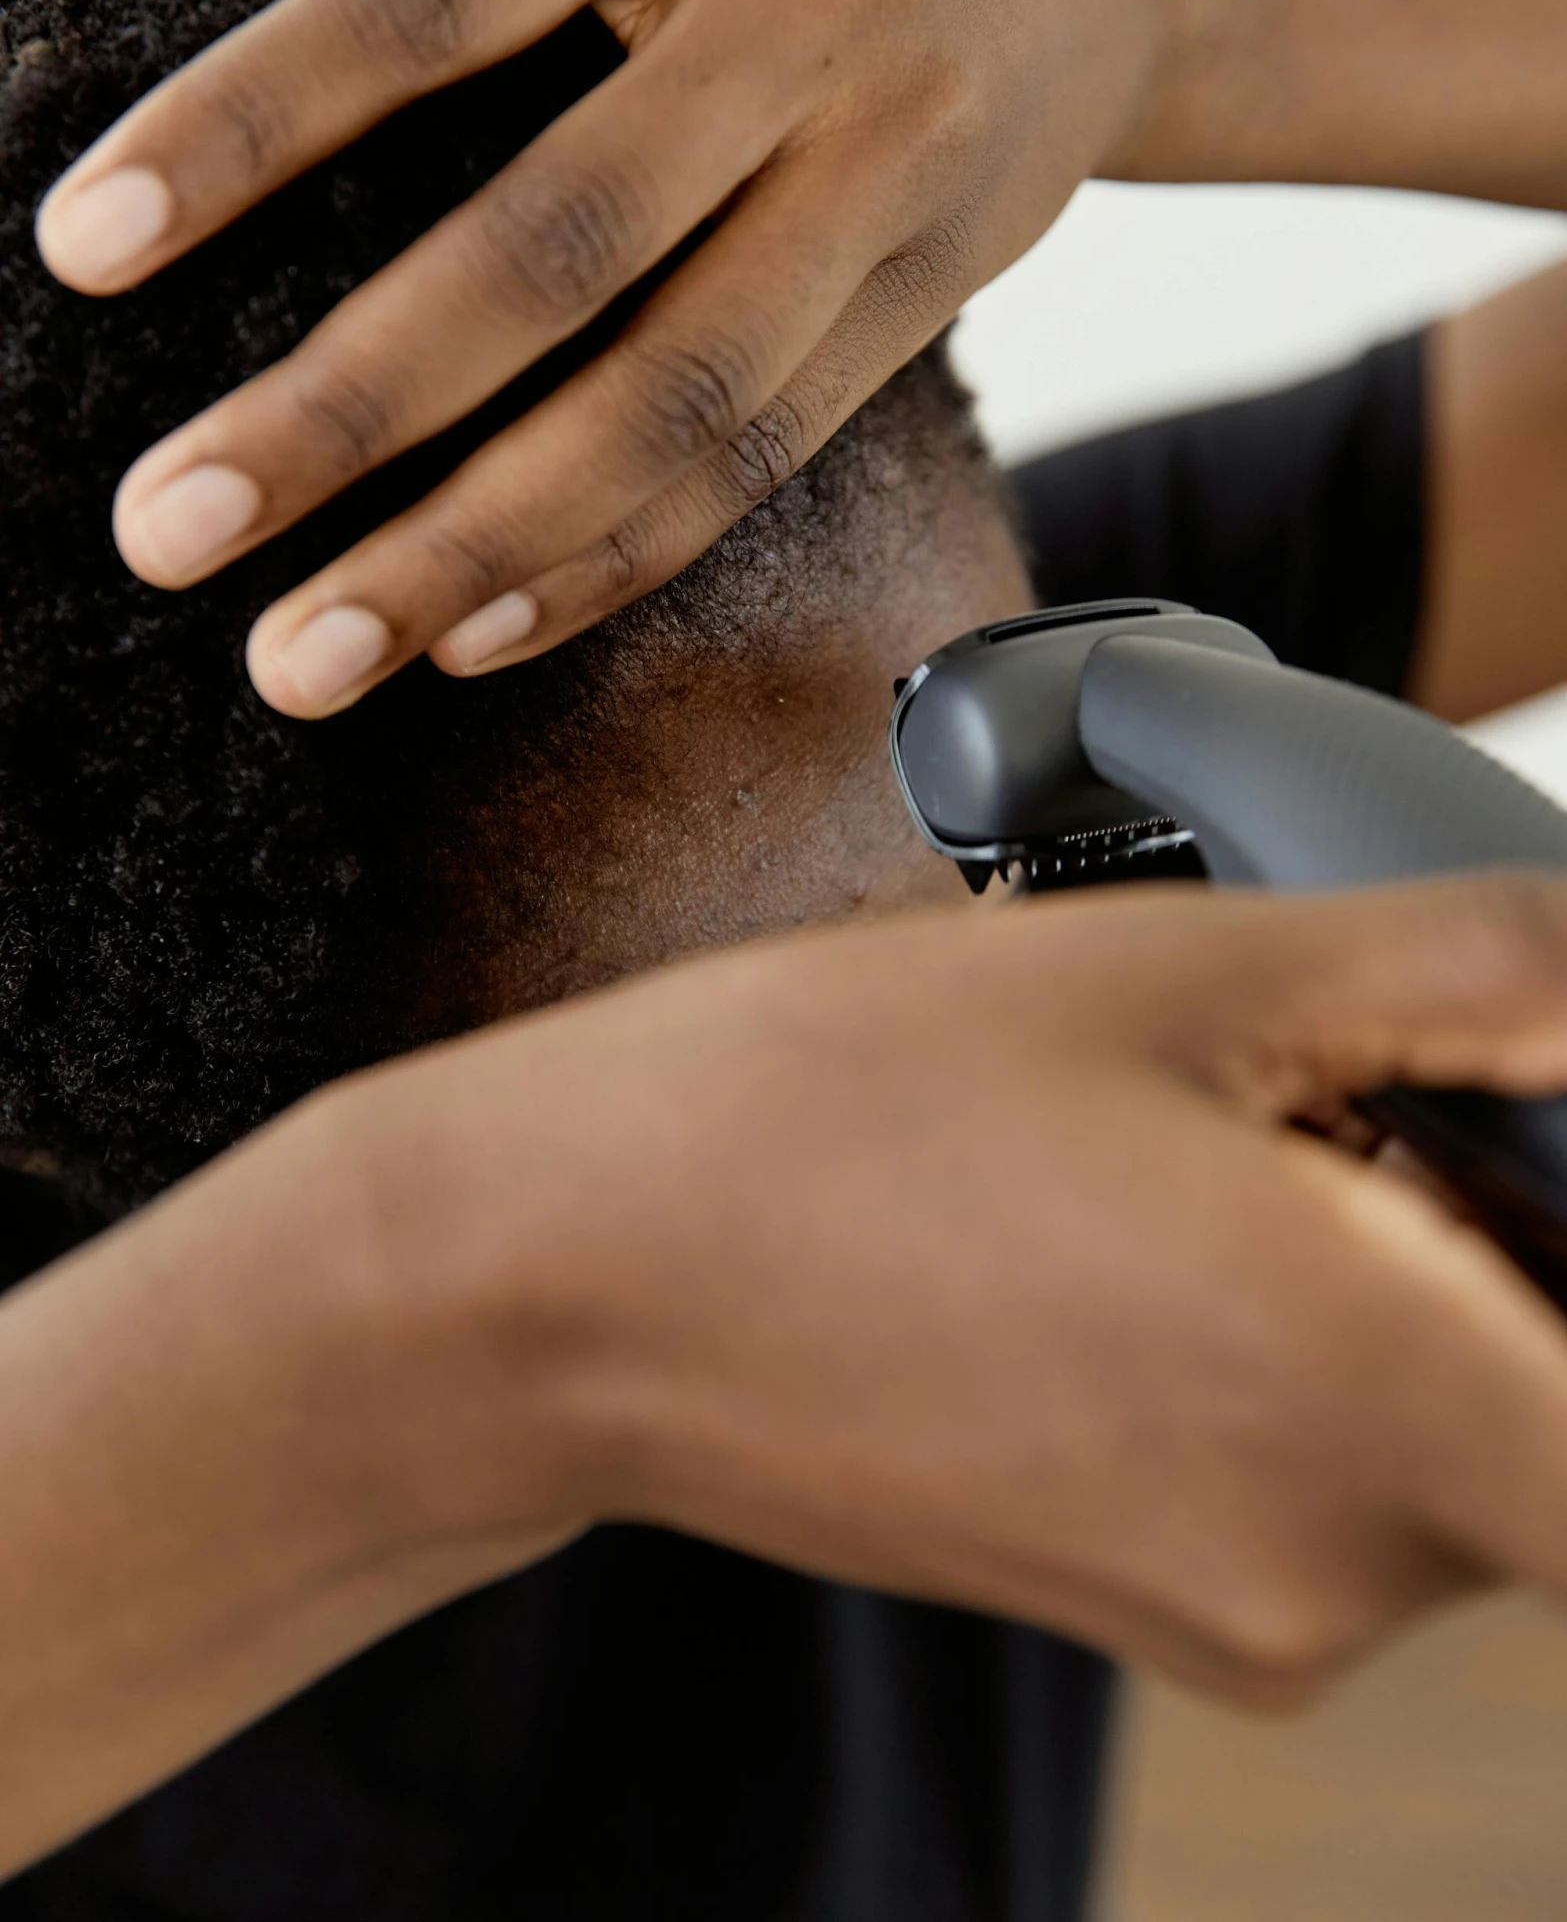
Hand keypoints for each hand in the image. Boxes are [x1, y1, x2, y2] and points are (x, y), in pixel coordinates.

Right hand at [10, 873, 1566, 1871]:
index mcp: (1375, 1406)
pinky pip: (1330, 1478)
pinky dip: (1317, 1345)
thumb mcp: (1193, 963)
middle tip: (1365, 1075)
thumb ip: (1489, 975)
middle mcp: (1335, 1575)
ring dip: (1420, 1278)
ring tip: (1232, 1123)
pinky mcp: (1150, 1599)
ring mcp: (1237, 1614)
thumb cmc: (841, 1095)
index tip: (1525, 1138)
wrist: (572, 1270)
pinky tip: (1154, 1211)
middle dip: (1519, 1228)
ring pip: (1458, 1444)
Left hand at [33, 0, 1166, 714]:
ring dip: (474, 547)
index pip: (432, 0)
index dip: (253, 122)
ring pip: (672, 401)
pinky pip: (758, 461)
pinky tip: (470, 633)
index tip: (87, 248)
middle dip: (344, 411)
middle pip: (555, 247)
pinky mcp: (923, 302)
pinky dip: (608, 562)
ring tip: (301, 656)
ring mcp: (885, 171)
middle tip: (165, 532)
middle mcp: (808, 11)